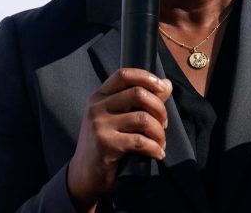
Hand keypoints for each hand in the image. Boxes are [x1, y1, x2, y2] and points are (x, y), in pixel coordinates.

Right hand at [66, 68, 171, 210]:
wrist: (84, 174)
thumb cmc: (104, 143)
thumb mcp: (116, 117)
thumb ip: (141, 100)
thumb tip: (166, 84)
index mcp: (99, 97)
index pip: (123, 75)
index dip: (146, 77)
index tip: (162, 88)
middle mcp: (97, 108)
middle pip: (138, 94)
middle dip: (160, 108)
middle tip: (163, 123)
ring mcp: (100, 126)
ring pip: (143, 118)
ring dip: (159, 132)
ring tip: (160, 142)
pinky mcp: (106, 145)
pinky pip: (141, 141)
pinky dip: (155, 148)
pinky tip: (157, 153)